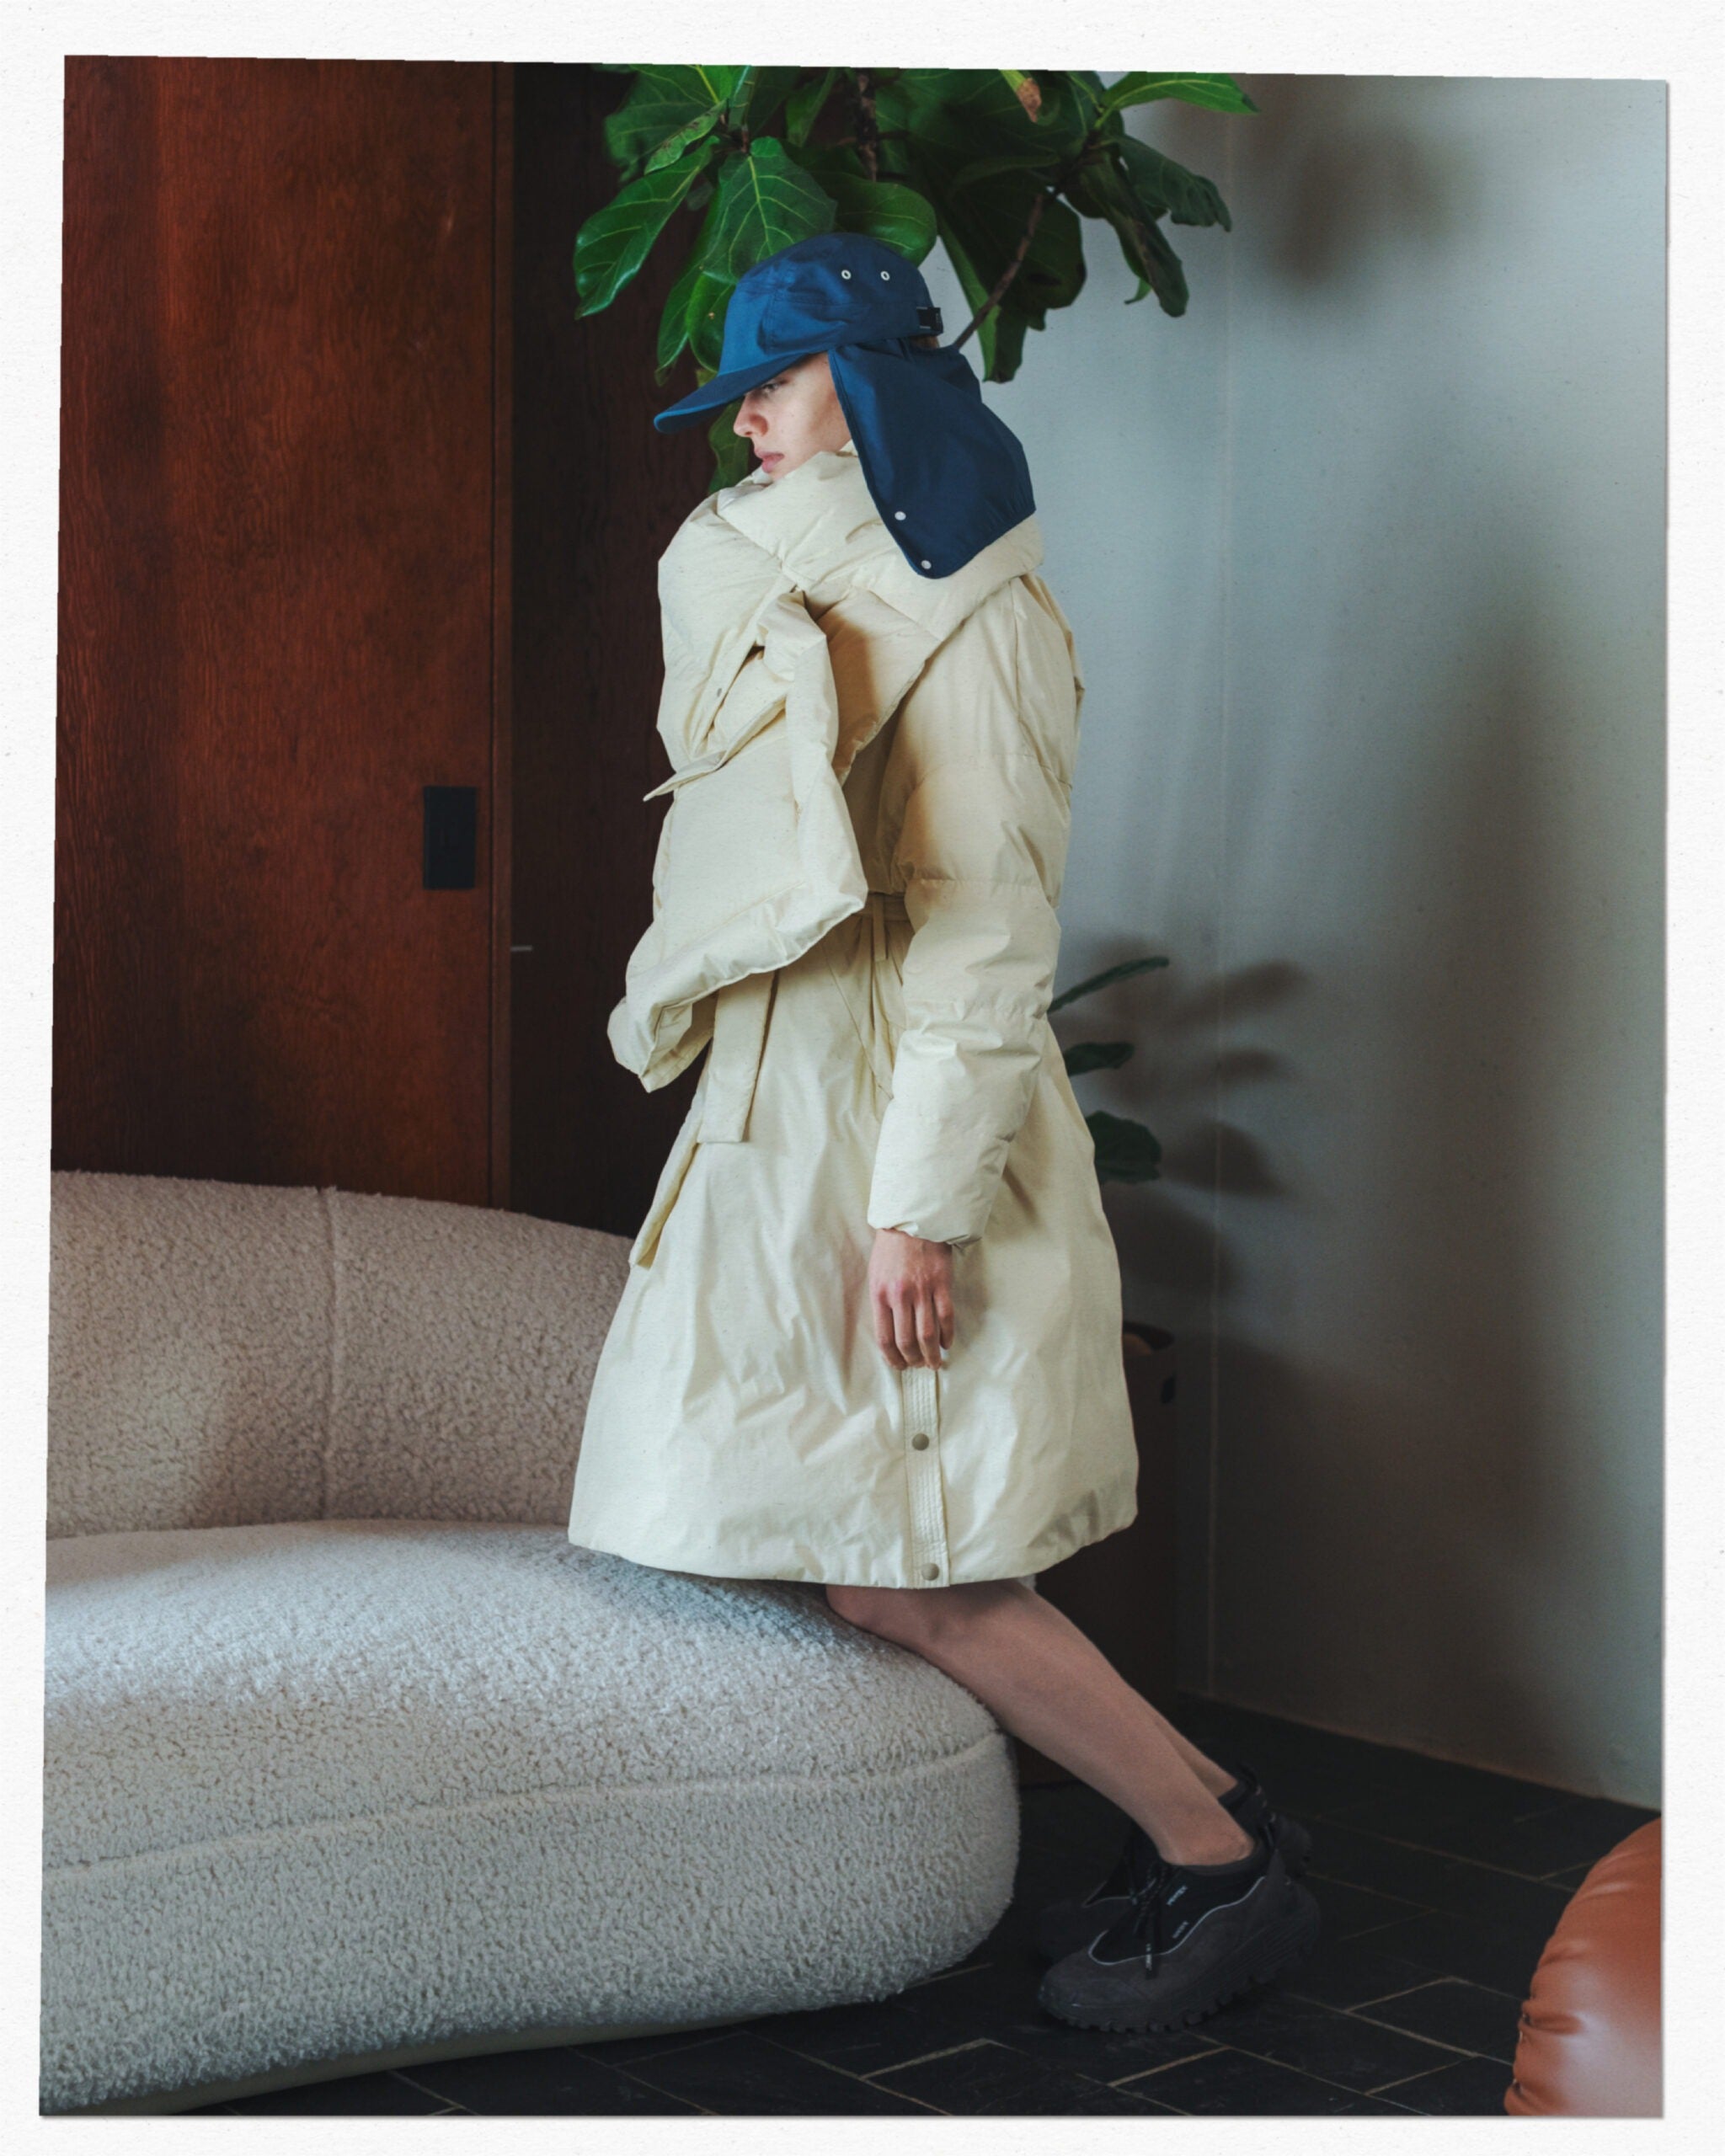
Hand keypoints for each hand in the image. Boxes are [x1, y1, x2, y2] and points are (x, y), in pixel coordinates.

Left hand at [869, 1227, 954, 1371]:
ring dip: (931, 1353)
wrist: (911, 1221)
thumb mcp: (876, 1275)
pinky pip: (946, 1316)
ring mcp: (922, 1291)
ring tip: (935, 1363)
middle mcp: (900, 1296)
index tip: (898, 1366)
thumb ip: (881, 1302)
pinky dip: (947, 1335)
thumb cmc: (890, 1249)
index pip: (885, 1337)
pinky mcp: (941, 1284)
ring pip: (927, 1333)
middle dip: (913, 1360)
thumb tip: (889, 1331)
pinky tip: (947, 1344)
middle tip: (918, 1366)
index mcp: (880, 1295)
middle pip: (906, 1340)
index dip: (892, 1357)